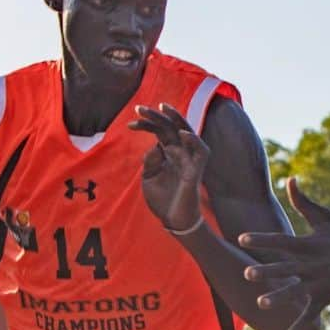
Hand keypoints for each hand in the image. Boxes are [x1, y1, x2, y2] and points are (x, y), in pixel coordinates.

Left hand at [130, 103, 207, 232]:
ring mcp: (189, 159)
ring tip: (163, 108)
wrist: (173, 220)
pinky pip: (200, 151)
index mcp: (168, 152)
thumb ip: (150, 160)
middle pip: (171, 127)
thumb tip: (155, 146)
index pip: (159, 131)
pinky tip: (182, 133)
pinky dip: (193, 141)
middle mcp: (180, 152)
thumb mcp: (149, 177)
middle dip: (156, 116)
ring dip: (176, 119)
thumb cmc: (162, 199)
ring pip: (187, 132)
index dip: (146, 124)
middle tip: (139, 108)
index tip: (129, 124)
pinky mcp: (196, 170)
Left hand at [239, 179, 329, 329]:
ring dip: (279, 297)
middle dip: (266, 271)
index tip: (242, 238)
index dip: (261, 239)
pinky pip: (311, 313)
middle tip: (247, 273)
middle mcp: (309, 263)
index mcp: (306, 244)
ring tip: (262, 302)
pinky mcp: (327, 295)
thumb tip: (290, 179)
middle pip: (283, 267)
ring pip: (294, 291)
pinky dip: (301, 326)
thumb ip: (303, 201)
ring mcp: (318, 281)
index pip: (279, 241)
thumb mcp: (325, 216)